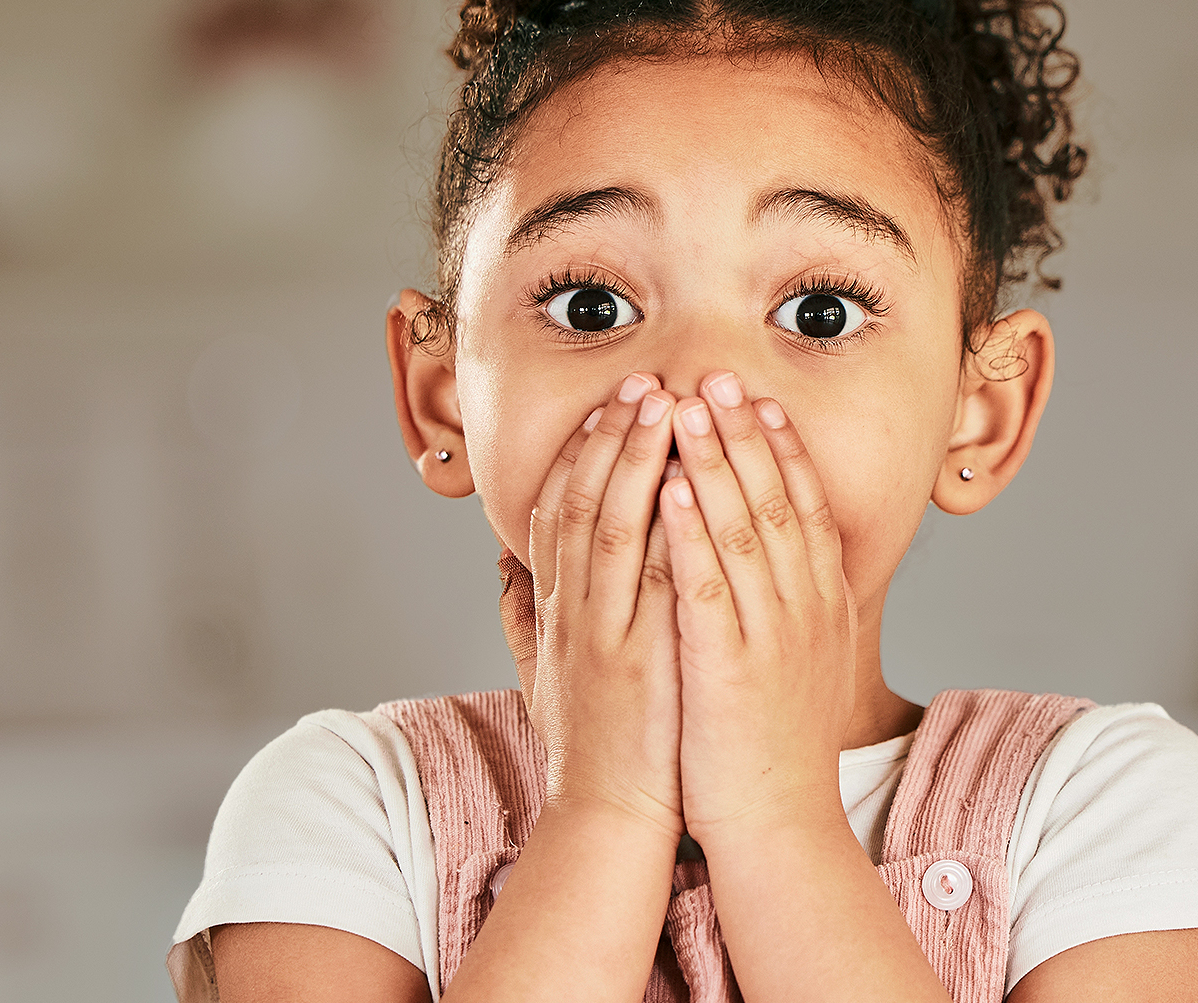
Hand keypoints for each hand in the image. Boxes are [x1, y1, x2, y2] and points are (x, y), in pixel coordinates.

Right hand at [521, 372, 685, 839]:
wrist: (612, 815)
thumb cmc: (592, 743)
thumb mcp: (540, 673)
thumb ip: (519, 615)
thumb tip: (502, 565)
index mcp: (556, 609)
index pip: (559, 509)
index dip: (583, 451)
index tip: (611, 404)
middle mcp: (575, 611)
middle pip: (585, 502)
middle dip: (613, 436)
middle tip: (644, 381)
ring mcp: (608, 632)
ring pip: (615, 526)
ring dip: (640, 460)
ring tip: (669, 406)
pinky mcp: (644, 658)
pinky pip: (660, 577)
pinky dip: (675, 524)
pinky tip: (696, 482)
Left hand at [660, 371, 858, 846]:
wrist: (778, 822)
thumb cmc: (778, 747)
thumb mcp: (803, 663)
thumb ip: (795, 608)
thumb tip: (789, 565)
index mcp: (821, 605)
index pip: (804, 507)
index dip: (782, 449)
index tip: (761, 401)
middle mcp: (804, 609)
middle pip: (776, 500)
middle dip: (746, 433)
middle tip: (721, 376)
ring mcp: (769, 634)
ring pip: (742, 527)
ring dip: (714, 459)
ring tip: (689, 405)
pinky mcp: (728, 664)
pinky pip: (708, 582)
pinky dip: (690, 528)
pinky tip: (672, 485)